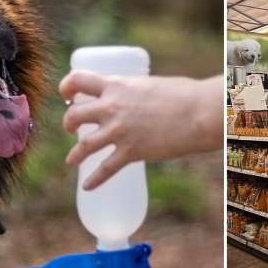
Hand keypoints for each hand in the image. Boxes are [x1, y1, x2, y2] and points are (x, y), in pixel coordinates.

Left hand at [59, 71, 223, 189]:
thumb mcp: (150, 84)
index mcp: (117, 85)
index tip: (67, 96)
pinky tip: (87, 186)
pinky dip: (94, 180)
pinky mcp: (131, 151)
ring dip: (74, 154)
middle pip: (74, 115)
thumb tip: (135, 99)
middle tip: (71, 129)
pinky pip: (105, 169)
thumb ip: (135, 92)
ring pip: (84, 145)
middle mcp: (112, 107)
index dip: (67, 88)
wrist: (201, 113)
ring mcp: (120, 130)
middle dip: (68, 123)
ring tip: (71, 161)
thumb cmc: (184, 95)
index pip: (78, 80)